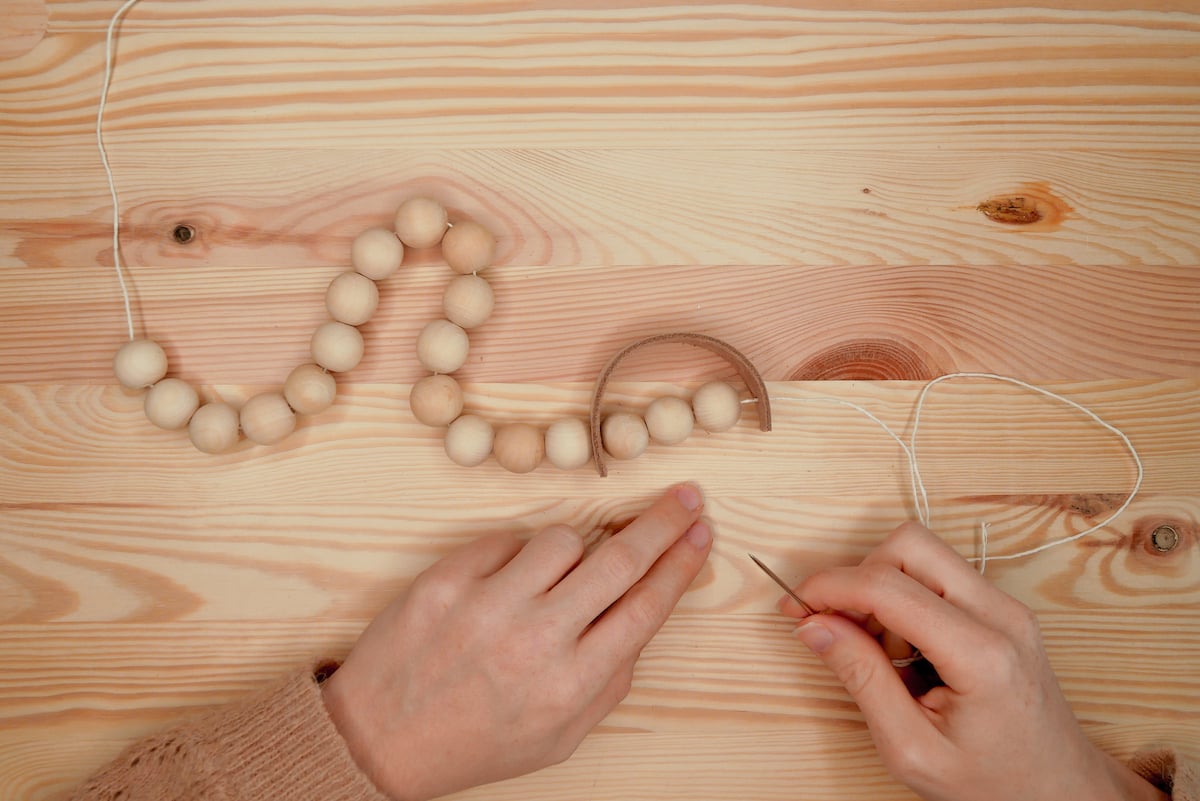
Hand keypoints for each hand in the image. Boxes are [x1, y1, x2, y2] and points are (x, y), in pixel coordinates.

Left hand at [321, 484, 712, 800]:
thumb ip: (610, 681)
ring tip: (552, 580)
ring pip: (561, 540)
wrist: (380, 739)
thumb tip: (644, 615)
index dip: (681, 563)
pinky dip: (514, 555)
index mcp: (571, 685)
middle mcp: (535, 641)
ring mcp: (488, 606)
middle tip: (685, 496)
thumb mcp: (560, 736)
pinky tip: (503, 585)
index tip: (700, 533)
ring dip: (572, 551)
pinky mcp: (447, 580)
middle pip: (619, 561)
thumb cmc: (477, 739)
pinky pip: (505, 540)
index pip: (645, 607)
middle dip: (662, 523)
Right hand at [778, 522, 1165, 800]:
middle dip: (858, 576)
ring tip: (877, 650)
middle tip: (836, 625)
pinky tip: (902, 650)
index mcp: (981, 654)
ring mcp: (1006, 607)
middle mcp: (1000, 615)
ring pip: (922, 553)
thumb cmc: (993, 782)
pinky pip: (938, 575)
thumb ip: (861, 680)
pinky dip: (904, 598)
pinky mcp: (1001, 608)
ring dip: (881, 588)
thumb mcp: (911, 749)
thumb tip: (814, 626)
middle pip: (909, 545)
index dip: (829, 589)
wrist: (1061, 791)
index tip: (794, 607)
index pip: (888, 586)